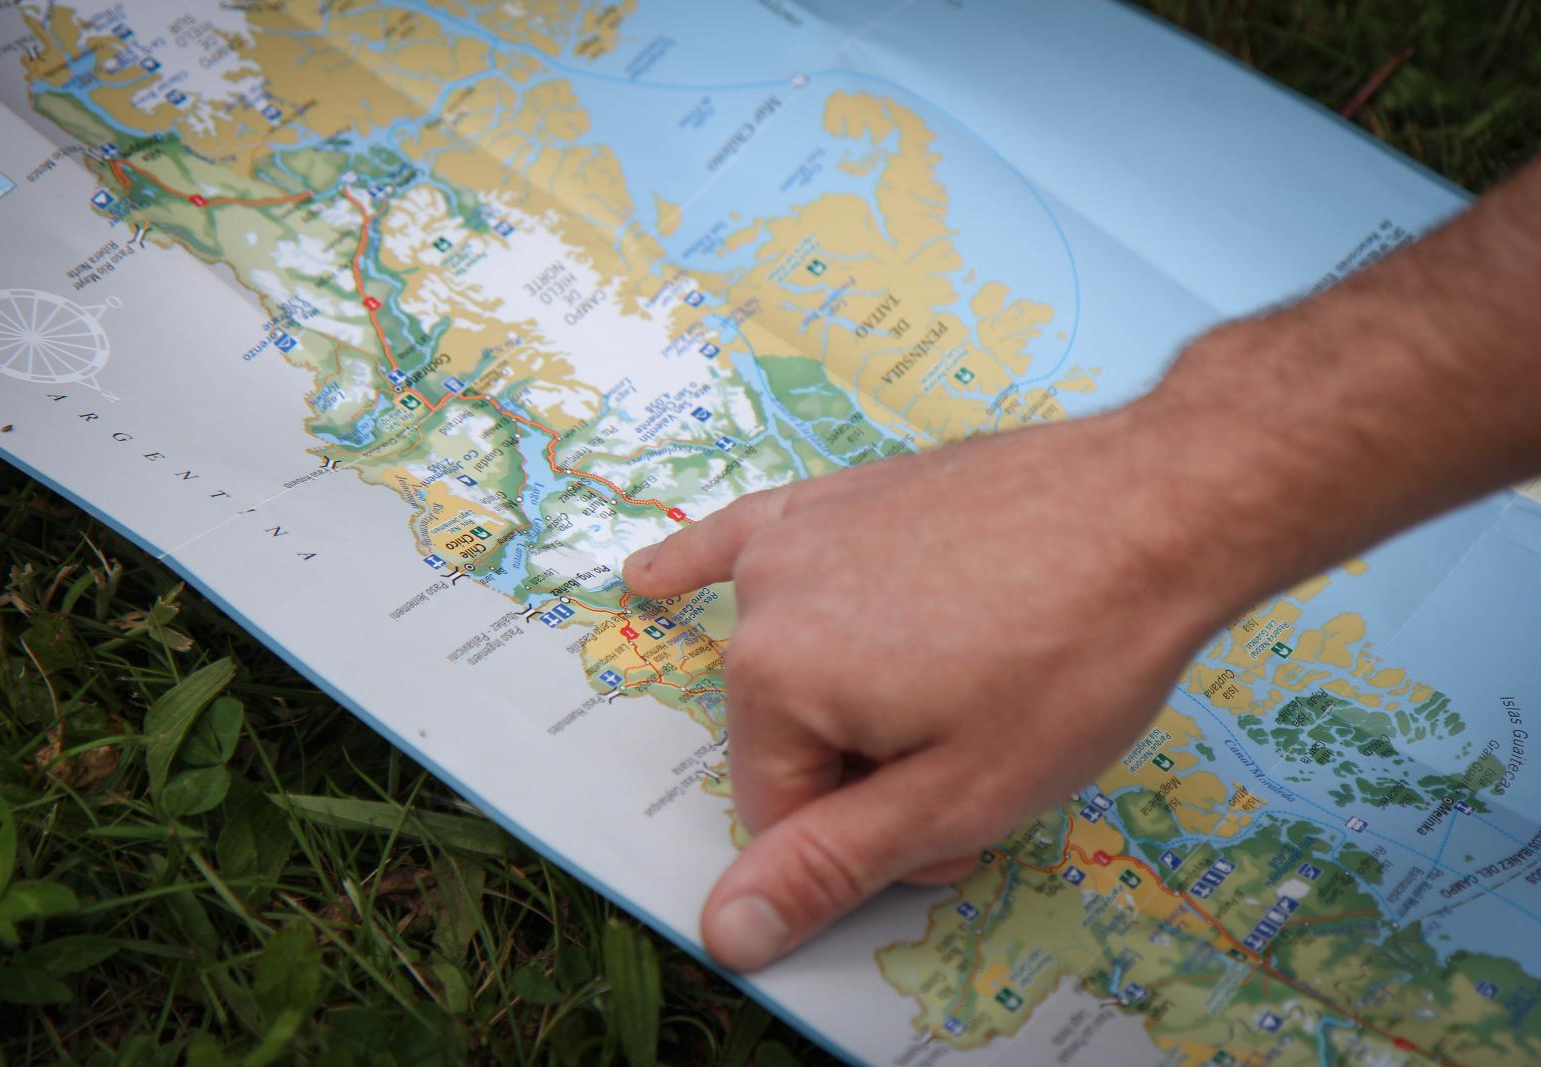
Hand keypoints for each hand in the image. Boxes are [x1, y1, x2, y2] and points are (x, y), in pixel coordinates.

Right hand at [623, 397, 1248, 971]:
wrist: (1157, 506)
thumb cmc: (1072, 659)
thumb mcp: (959, 794)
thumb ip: (831, 863)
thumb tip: (723, 931)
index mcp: (775, 677)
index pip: (783, 813)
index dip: (873, 838)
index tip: (958, 822)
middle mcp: (766, 596)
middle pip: (791, 735)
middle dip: (873, 767)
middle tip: (982, 749)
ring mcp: (800, 532)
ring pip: (798, 661)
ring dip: (859, 695)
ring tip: (958, 678)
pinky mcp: (840, 493)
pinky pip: (750, 536)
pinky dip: (703, 563)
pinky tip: (647, 577)